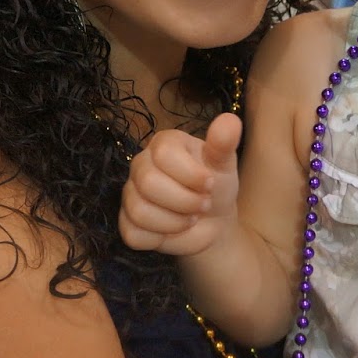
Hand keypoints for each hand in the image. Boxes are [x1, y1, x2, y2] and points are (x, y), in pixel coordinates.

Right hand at [118, 112, 241, 255]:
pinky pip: (133, 233)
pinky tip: (173, 229)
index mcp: (164, 144)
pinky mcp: (127, 222)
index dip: (190, 174)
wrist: (213, 222)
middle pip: (148, 183)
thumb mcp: (225, 165)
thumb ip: (223, 143)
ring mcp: (131, 193)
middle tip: (203, 204)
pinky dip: (159, 237)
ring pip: (139, 210)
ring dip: (175, 221)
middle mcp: (142, 164)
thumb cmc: (216, 187)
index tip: (210, 183)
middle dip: (184, 201)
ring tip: (191, 218)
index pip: (163, 154)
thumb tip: (231, 120)